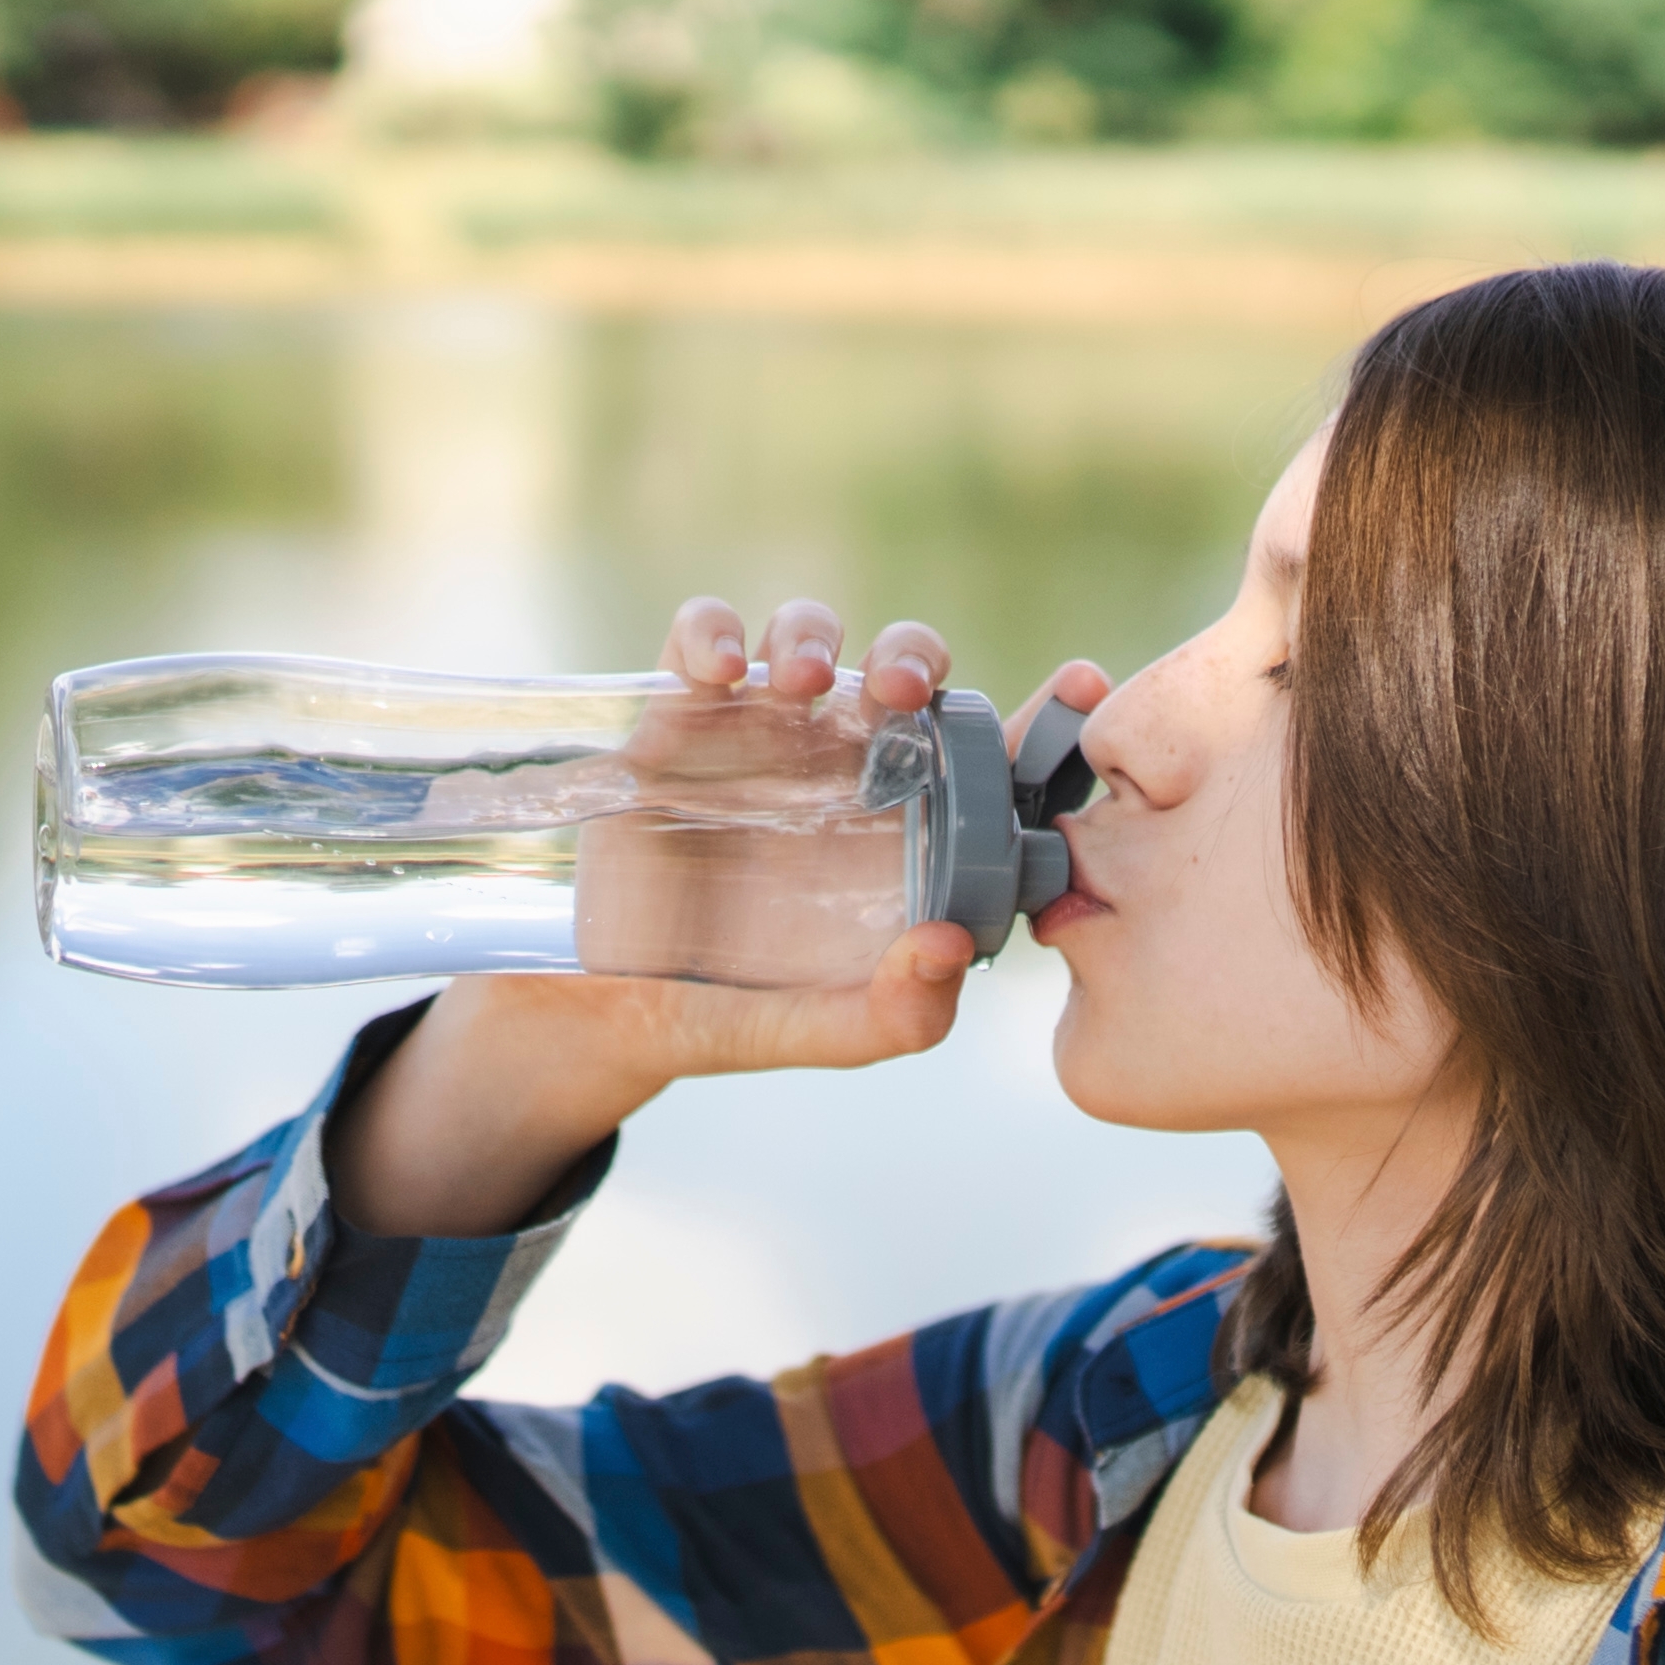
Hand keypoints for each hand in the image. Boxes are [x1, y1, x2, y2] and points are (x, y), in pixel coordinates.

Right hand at [332, 598, 983, 1236]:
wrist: (598, 1015)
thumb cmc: (730, 1016)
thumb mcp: (822, 1033)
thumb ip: (897, 1014)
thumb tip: (949, 944)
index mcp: (897, 824)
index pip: (976, 748)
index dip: (1023, 716)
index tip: (1066, 697)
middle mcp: (835, 765)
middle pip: (897, 664)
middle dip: (911, 651)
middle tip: (902, 691)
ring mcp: (753, 734)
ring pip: (802, 636)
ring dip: (811, 636)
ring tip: (802, 682)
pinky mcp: (673, 719)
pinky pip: (696, 640)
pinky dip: (710, 631)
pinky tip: (718, 670)